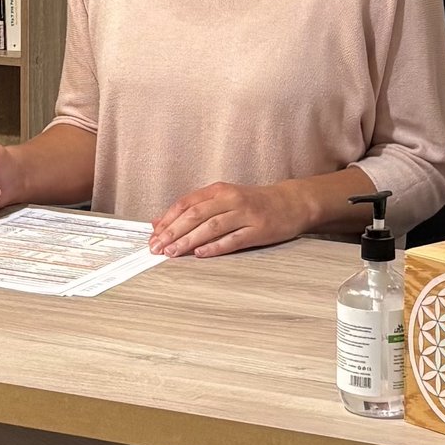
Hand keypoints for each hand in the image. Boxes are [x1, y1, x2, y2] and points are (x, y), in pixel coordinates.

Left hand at [149, 179, 314, 257]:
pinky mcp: (259, 230)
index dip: (167, 220)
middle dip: (173, 232)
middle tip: (157, 247)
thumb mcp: (222, 200)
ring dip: (189, 240)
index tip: (153, 236)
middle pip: (195, 215)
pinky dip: (215, 247)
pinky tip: (200, 254)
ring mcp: (245, 214)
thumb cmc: (253, 203)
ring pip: (211, 227)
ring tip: (173, 252)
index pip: (186, 204)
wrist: (291, 202)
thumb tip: (158, 222)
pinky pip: (233, 239)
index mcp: (219, 190)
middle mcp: (230, 199)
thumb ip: (193, 209)